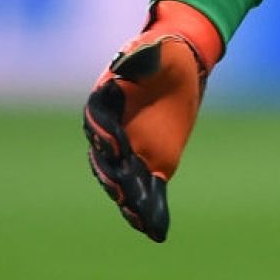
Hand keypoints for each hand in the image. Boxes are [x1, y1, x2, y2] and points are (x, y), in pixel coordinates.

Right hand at [83, 0, 222, 242]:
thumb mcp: (156, 49)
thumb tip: (133, 61)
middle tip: (124, 191)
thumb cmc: (163, 52)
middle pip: (107, 159)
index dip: (105, 134)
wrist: (180, 64)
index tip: (116, 145)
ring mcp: (129, 152)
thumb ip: (143, 58)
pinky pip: (148, 190)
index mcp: (104, 104)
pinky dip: (150, 210)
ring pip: (123, 181)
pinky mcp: (151, 164)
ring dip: (130, 201)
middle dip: (115, 176)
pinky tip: (156, 231)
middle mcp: (110, 133)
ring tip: (140, 219)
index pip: (99, 122)